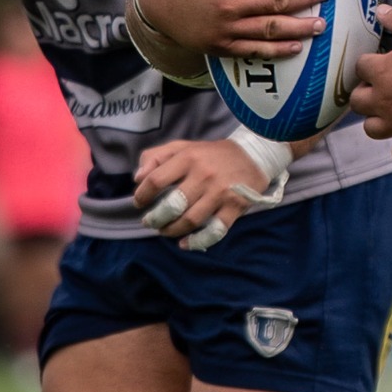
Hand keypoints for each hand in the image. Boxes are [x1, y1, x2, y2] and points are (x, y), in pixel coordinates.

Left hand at [133, 136, 280, 248]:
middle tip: (150, 222)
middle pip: (172, 205)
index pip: (156, 180)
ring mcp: (220, 193)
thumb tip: (137, 178)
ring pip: (190, 220)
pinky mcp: (235, 208)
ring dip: (172, 231)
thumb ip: (156, 157)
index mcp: (188, 158)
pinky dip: (197, 241)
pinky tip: (185, 244)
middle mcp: (204, 175)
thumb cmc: (212, 154)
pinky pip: (214, 231)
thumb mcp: (183, 147)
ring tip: (165, 231)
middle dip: (155, 218)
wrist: (254, 156)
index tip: (140, 202)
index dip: (142, 195)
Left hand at [350, 6, 391, 162]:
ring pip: (372, 129)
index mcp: (382, 72)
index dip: (369, 65)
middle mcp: (384, 101)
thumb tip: (379, 9)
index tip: (380, 64)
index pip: (359, 68)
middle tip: (381, 90)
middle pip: (357, 102)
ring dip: (378, 121)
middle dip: (366, 94)